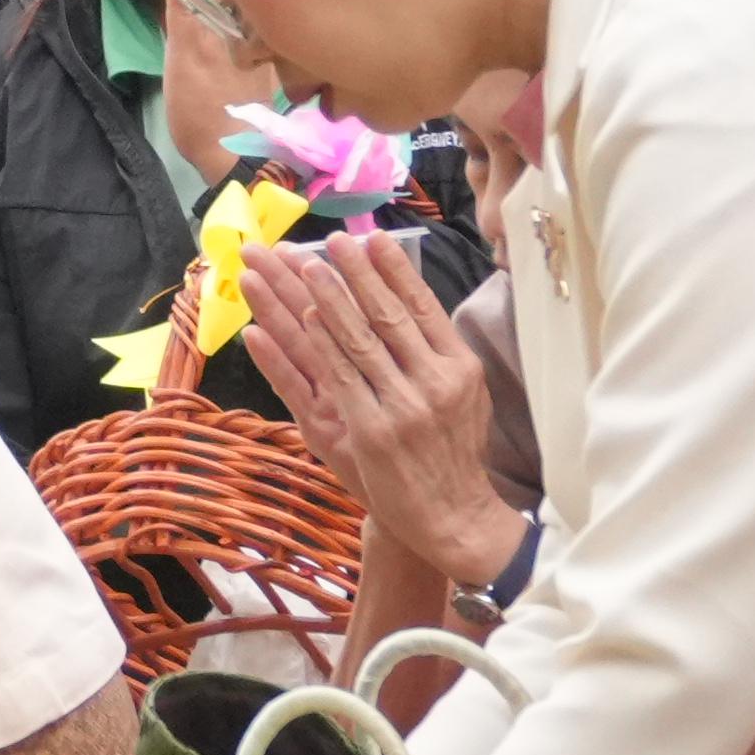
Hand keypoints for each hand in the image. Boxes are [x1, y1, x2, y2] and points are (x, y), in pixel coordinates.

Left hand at [236, 235, 523, 588]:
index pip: (422, 305)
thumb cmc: (453, 449)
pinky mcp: (370, 431)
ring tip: (298, 265)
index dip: (392, 270)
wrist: (453, 515)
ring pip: (355, 341)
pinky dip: (309, 345)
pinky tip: (290, 320)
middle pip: (384, 315)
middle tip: (326, 241)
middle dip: (352, 273)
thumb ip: (437, 350)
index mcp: (459, 365)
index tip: (368, 238)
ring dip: (322, 298)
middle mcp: (434, 381)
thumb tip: (408, 298)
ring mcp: (402, 406)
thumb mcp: (464, 394)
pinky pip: (333, 378)